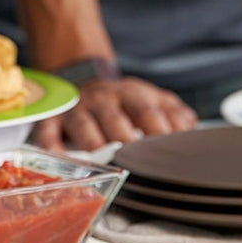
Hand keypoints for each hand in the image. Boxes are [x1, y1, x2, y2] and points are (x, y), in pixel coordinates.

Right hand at [33, 76, 197, 151]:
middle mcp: (102, 99)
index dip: (159, 133)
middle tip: (138, 164)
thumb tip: (193, 133)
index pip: (148, 112)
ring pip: (84, 127)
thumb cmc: (123, 100)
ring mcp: (77, 109)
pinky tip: (62, 160)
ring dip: (95, 146)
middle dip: (126, 142)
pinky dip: (53, 147)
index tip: (169, 154)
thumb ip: (175, 114)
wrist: (81, 77)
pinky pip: (48, 133)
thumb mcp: (151, 98)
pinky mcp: (53, 119)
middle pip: (115, 120)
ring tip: (106, 165)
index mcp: (131, 94)